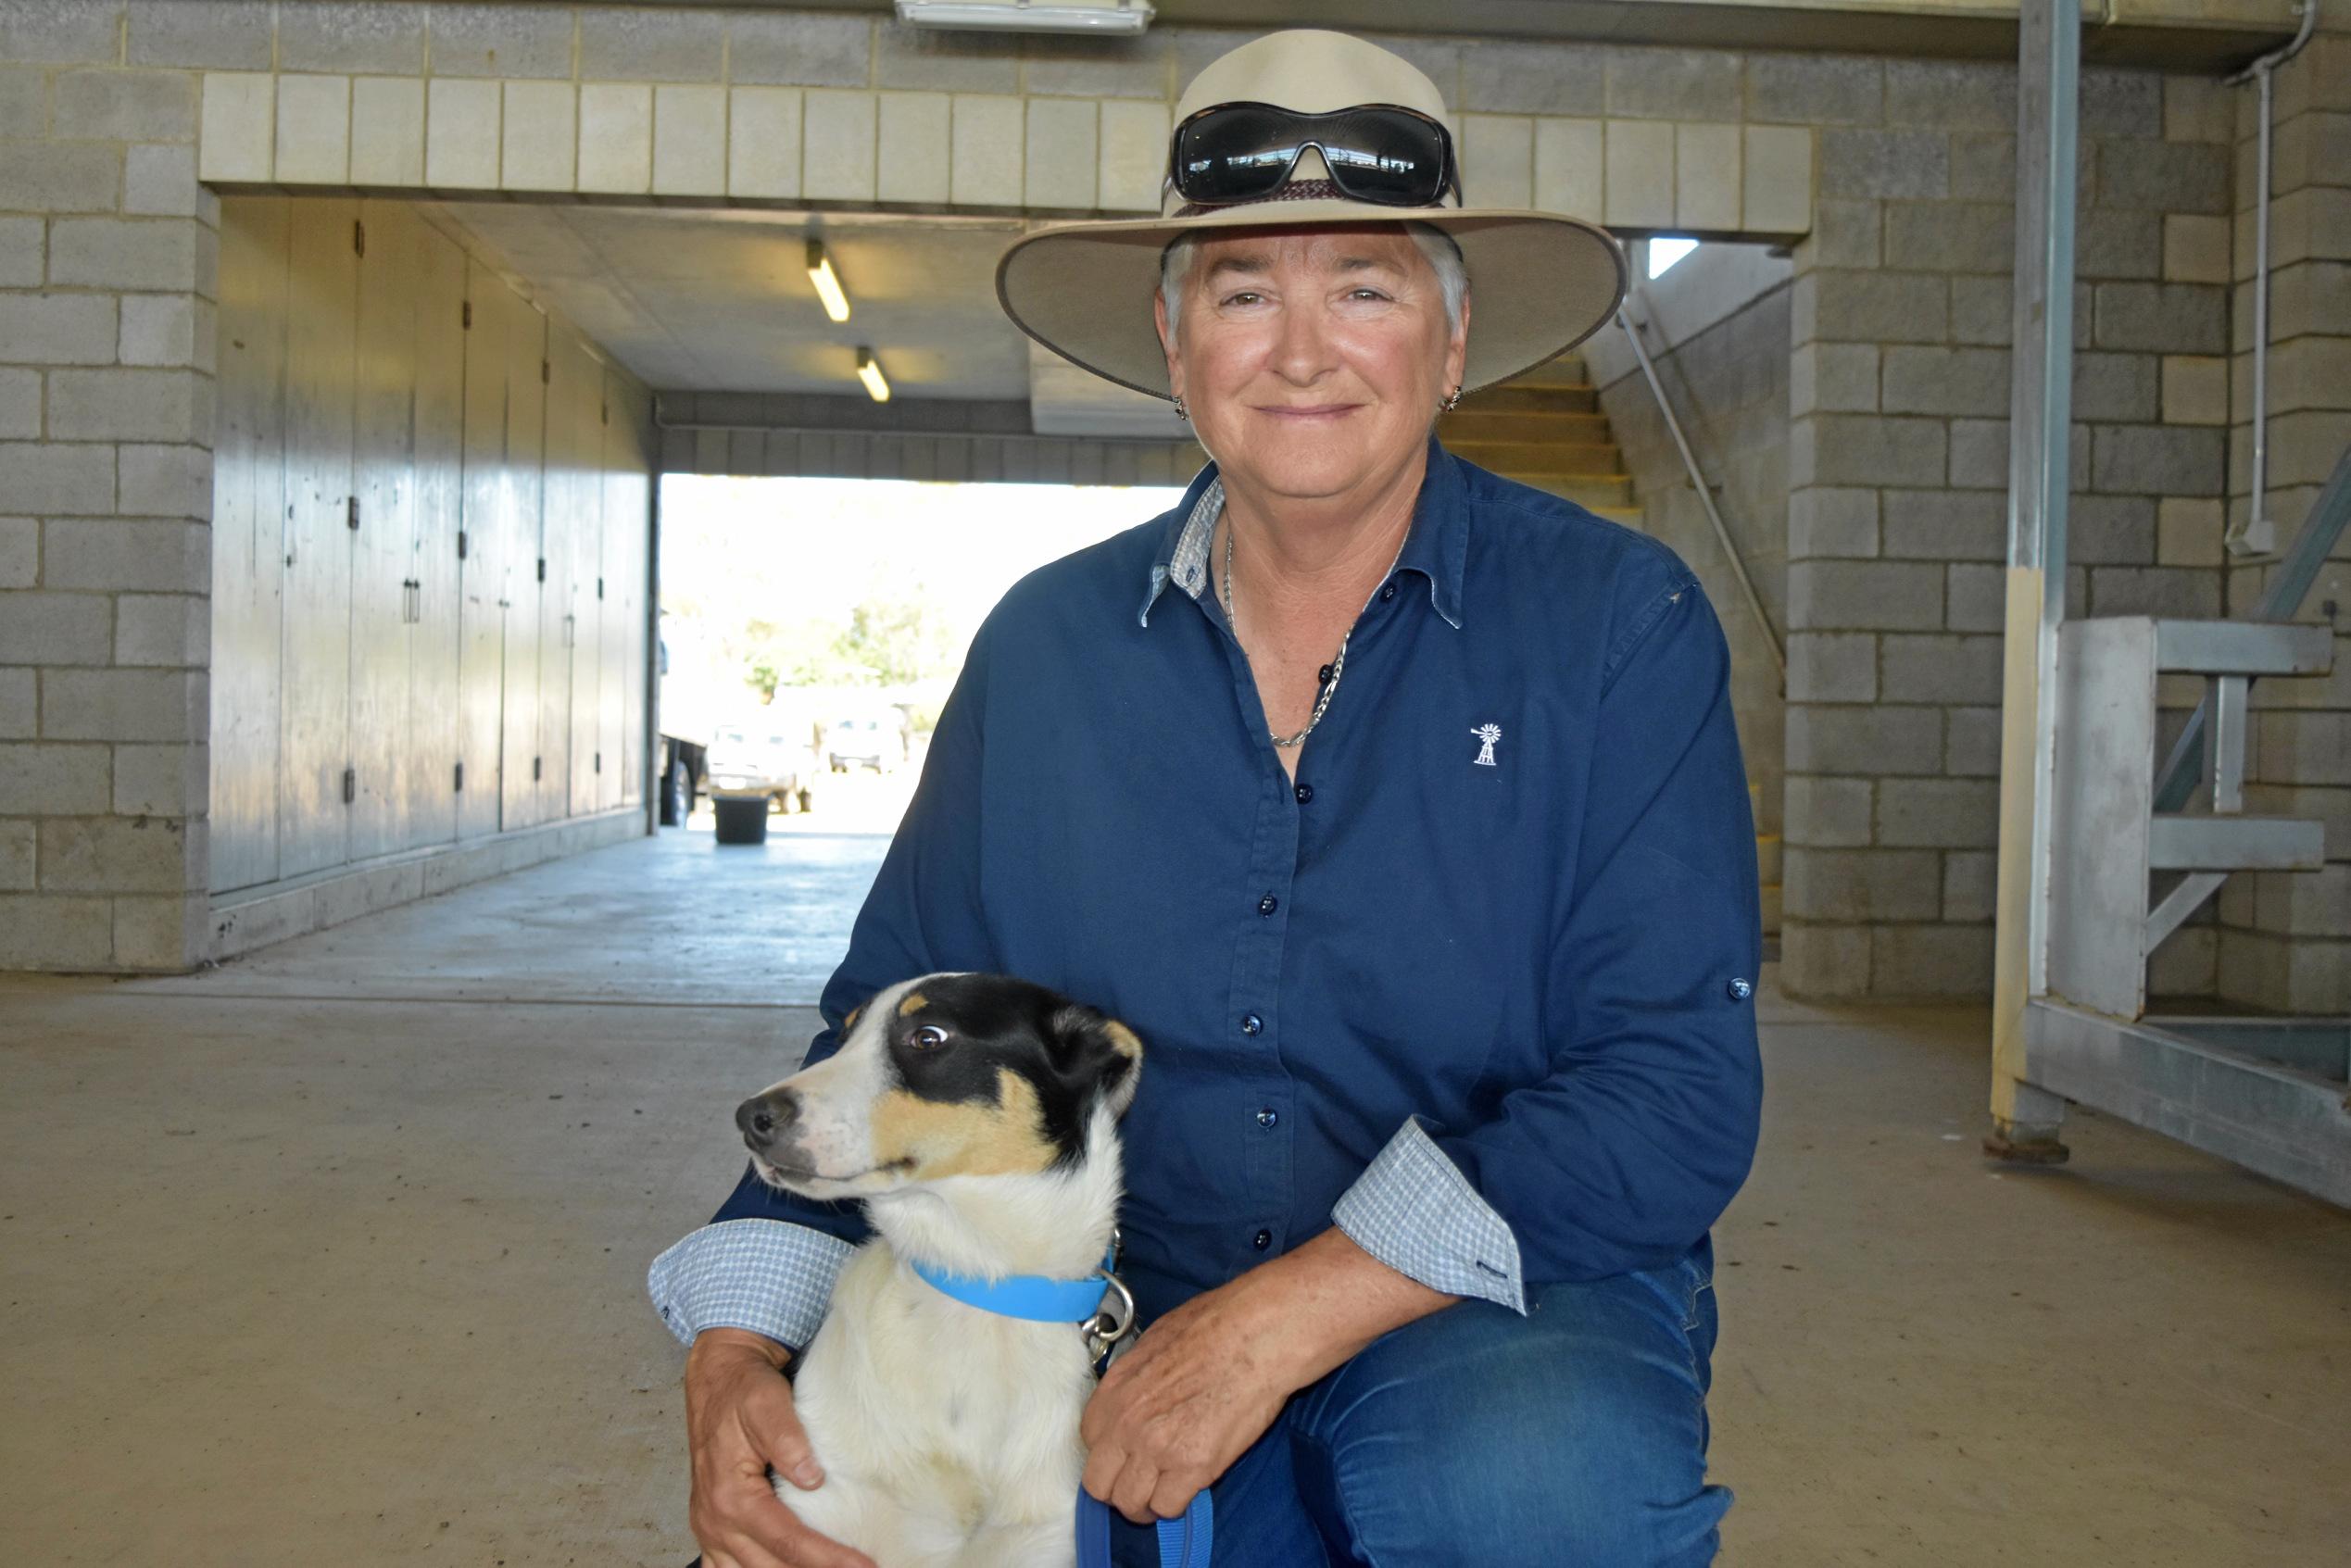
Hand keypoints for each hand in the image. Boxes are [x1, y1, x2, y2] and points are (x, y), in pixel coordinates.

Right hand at [684, 1328, 875, 1567]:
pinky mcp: (713, 1530)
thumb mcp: (767, 1401)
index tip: (865, 1565)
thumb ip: (787, 1438)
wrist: (719, 1379)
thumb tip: (811, 1477)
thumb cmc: (744, 1390)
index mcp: (731, 1497)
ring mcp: (710, 1531)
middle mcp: (716, 1522)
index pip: (788, 1540)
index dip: (828, 1558)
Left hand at [1078, 1276, 1295, 1525]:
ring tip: (1165, 1491)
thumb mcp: (1153, 1343)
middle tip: (1142, 1483)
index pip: (1089, 1442)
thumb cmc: (1214, 1327)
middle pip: (1099, 1485)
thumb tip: (1134, 1397)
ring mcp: (1157, 1449)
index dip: (1110, 1452)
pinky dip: (1178, 1504)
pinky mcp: (1193, 1467)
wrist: (1256, 1337)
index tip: (1127, 1453)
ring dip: (1147, 1503)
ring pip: (1130, 1504)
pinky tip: (1190, 1485)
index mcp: (1114, 1391)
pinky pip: (1169, 1507)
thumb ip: (1134, 1381)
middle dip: (1118, 1488)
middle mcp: (1127, 1425)